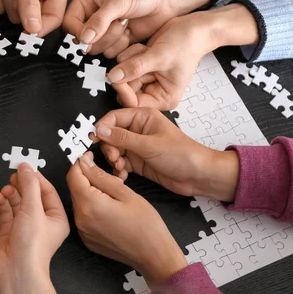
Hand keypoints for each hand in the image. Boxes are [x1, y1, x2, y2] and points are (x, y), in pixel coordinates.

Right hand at [0, 164, 68, 293]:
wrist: (16, 271)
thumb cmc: (32, 246)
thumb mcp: (33, 209)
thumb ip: (29, 185)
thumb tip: (26, 166)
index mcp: (56, 218)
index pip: (47, 191)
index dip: (36, 178)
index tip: (24, 167)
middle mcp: (41, 222)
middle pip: (31, 195)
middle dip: (21, 184)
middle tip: (12, 175)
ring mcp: (24, 226)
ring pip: (17, 202)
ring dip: (10, 193)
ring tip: (5, 188)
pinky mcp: (8, 231)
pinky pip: (5, 211)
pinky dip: (1, 202)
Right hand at [63, 0, 211, 57]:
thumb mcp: (119, 2)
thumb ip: (99, 21)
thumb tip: (83, 39)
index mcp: (85, 0)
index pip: (70, 23)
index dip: (80, 32)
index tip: (91, 36)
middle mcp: (91, 15)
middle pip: (82, 39)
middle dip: (102, 36)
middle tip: (119, 23)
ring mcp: (103, 30)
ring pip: (96, 49)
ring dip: (113, 41)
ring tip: (126, 25)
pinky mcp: (115, 40)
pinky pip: (110, 53)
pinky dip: (122, 46)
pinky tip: (131, 33)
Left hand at [67, 152, 187, 284]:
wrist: (154, 256)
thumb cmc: (146, 224)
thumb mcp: (125, 193)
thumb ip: (100, 176)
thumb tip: (84, 163)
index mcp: (89, 204)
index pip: (73, 176)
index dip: (80, 163)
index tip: (89, 157)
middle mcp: (80, 219)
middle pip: (75, 189)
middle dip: (86, 178)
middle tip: (108, 178)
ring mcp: (82, 231)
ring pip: (79, 202)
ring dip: (89, 194)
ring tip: (111, 195)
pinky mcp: (87, 239)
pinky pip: (83, 217)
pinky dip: (91, 208)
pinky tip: (109, 210)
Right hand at [93, 108, 238, 201]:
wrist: (199, 176)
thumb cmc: (179, 154)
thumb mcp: (148, 145)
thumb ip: (121, 138)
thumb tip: (98, 129)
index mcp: (142, 117)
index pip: (114, 117)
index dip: (103, 128)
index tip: (94, 140)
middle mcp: (137, 130)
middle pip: (111, 135)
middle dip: (109, 148)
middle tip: (115, 159)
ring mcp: (137, 146)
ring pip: (114, 150)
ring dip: (113, 160)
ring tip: (120, 169)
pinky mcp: (138, 162)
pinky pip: (120, 163)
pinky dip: (118, 169)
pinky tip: (122, 176)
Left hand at [107, 4, 258, 109]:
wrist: (193, 28)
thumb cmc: (186, 44)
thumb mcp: (159, 56)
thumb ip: (135, 67)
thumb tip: (113, 77)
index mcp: (163, 98)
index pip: (134, 103)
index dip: (123, 91)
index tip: (115, 75)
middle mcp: (154, 92)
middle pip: (126, 90)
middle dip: (129, 71)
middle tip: (140, 55)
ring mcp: (147, 80)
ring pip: (123, 75)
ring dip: (131, 59)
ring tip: (147, 50)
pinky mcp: (141, 68)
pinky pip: (124, 64)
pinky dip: (131, 54)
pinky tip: (146, 47)